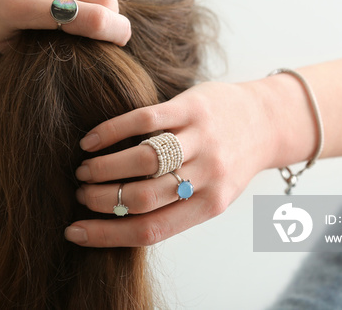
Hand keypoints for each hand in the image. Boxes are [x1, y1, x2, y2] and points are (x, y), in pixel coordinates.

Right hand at [65, 80, 280, 246]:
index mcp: (209, 205)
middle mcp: (206, 175)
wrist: (266, 120)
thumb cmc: (229, 161)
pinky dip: (112, 131)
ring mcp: (201, 140)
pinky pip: (145, 119)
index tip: (74, 231)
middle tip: (81, 193)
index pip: (150, 229)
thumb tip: (117, 220)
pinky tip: (91, 140)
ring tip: (84, 170)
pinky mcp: (192, 108)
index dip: (107, 234)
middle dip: (102, 199)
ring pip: (143, 160)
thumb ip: (174, 205)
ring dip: (104, 168)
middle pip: (142, 197)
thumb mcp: (212, 192)